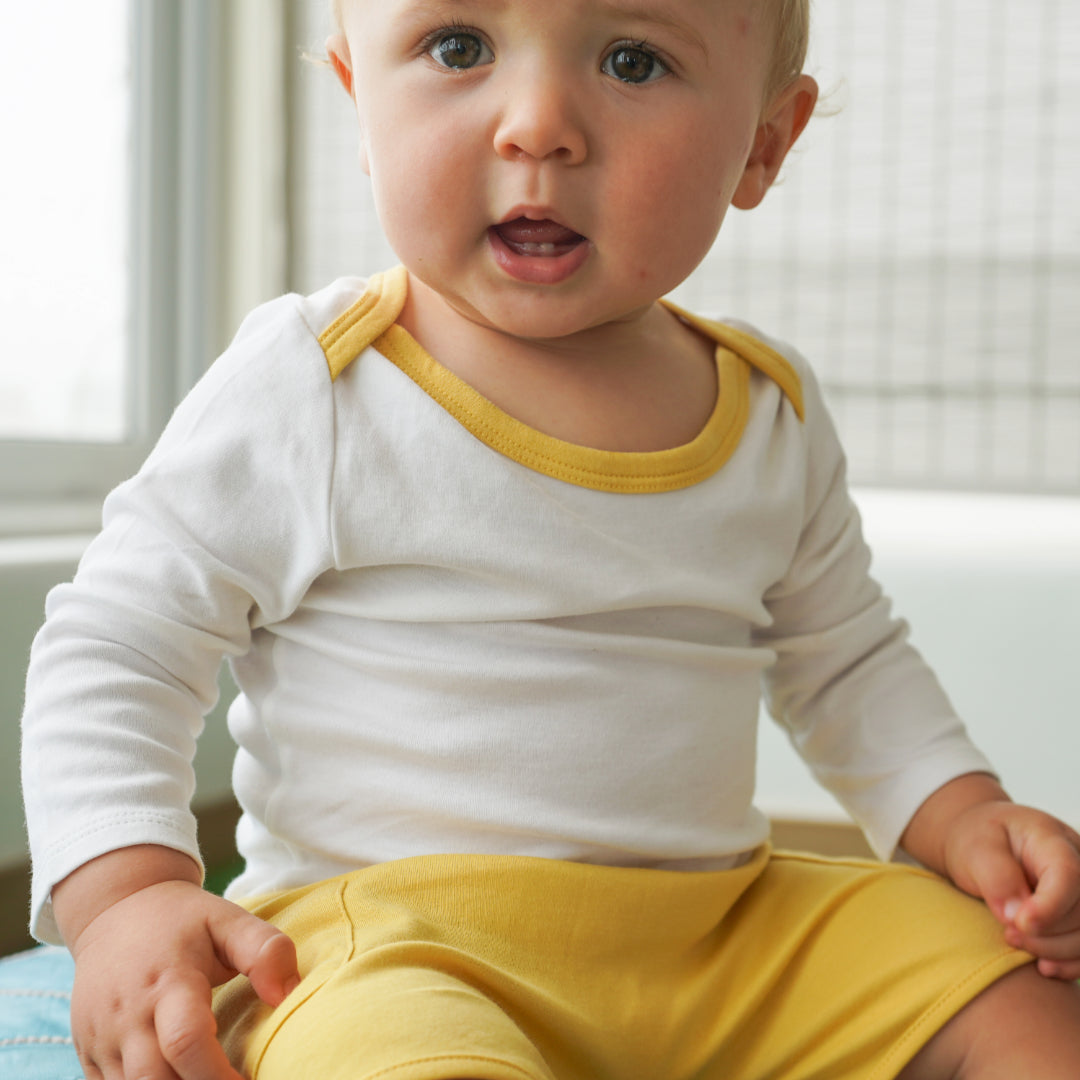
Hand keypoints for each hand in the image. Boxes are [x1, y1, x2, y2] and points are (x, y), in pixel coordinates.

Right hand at [68, 878, 298, 1079]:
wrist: (117, 909)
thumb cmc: (183, 920)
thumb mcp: (228, 921)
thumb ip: (266, 951)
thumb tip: (289, 996)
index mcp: (168, 981)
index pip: (185, 1040)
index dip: (219, 1075)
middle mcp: (127, 1016)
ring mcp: (101, 1039)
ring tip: (208, 1077)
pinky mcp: (88, 1055)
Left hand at [941, 800, 1079, 980]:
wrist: (982, 846)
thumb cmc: (977, 841)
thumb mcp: (974, 848)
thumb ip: (995, 876)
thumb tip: (1014, 915)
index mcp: (1051, 838)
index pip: (1069, 874)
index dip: (1050, 906)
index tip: (1020, 924)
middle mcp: (1079, 862)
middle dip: (1048, 933)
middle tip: (1008, 934)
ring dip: (1058, 950)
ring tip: (1017, 943)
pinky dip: (1071, 963)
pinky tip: (1044, 966)